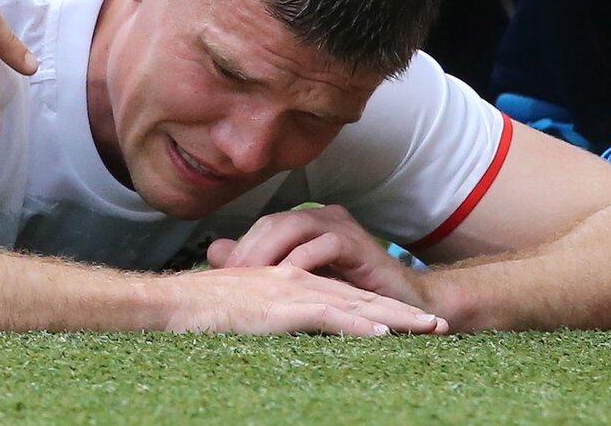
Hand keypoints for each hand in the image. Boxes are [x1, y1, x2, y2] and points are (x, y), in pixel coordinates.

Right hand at [160, 265, 446, 334]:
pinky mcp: (281, 307)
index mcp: (291, 278)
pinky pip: (329, 315)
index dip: (382, 305)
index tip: (413, 319)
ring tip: (429, 329)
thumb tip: (281, 324)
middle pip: (363, 295)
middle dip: (403, 310)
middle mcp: (298, 278)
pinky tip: (384, 333)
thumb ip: (267, 310)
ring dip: (396, 317)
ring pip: (356, 303)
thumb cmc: (199, 309)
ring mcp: (292, 290)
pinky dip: (359, 323)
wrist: (171, 301)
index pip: (346, 292)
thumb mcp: (243, 307)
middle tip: (439, 325)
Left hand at [208, 204, 423, 307]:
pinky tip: (288, 280)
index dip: (242, 246)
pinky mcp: (359, 245)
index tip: (219, 273)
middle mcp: (323, 218)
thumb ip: (258, 264)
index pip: (264, 226)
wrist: (405, 307)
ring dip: (270, 253)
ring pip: (295, 228)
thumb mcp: (298, 282)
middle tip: (229, 275)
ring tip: (251, 277)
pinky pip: (325, 245)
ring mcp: (342, 227)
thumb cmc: (350, 297)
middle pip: (275, 222)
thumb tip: (214, 251)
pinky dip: (303, 260)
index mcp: (307, 223)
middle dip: (250, 248)